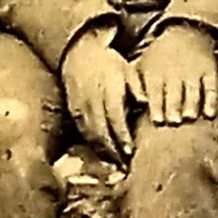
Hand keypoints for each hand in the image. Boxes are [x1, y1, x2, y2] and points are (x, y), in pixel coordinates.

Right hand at [62, 27, 143, 162]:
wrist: (80, 53)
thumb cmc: (109, 63)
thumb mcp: (127, 70)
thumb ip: (137, 88)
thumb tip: (145, 104)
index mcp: (109, 91)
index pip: (115, 120)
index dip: (122, 138)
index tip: (130, 152)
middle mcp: (93, 101)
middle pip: (102, 132)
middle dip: (113, 151)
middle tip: (124, 165)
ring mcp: (81, 106)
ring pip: (90, 134)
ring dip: (102, 151)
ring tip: (114, 163)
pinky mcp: (73, 110)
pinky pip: (82, 130)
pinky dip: (91, 144)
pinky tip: (101, 152)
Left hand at [137, 23, 217, 124]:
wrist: (184, 33)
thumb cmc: (159, 58)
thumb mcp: (142, 65)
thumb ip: (135, 85)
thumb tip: (135, 103)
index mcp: (155, 73)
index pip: (155, 91)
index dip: (156, 106)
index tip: (158, 121)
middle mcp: (175, 72)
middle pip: (174, 92)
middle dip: (173, 106)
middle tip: (173, 121)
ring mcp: (193, 71)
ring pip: (192, 90)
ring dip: (191, 103)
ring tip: (189, 117)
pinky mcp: (209, 71)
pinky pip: (211, 87)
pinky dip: (211, 101)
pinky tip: (209, 114)